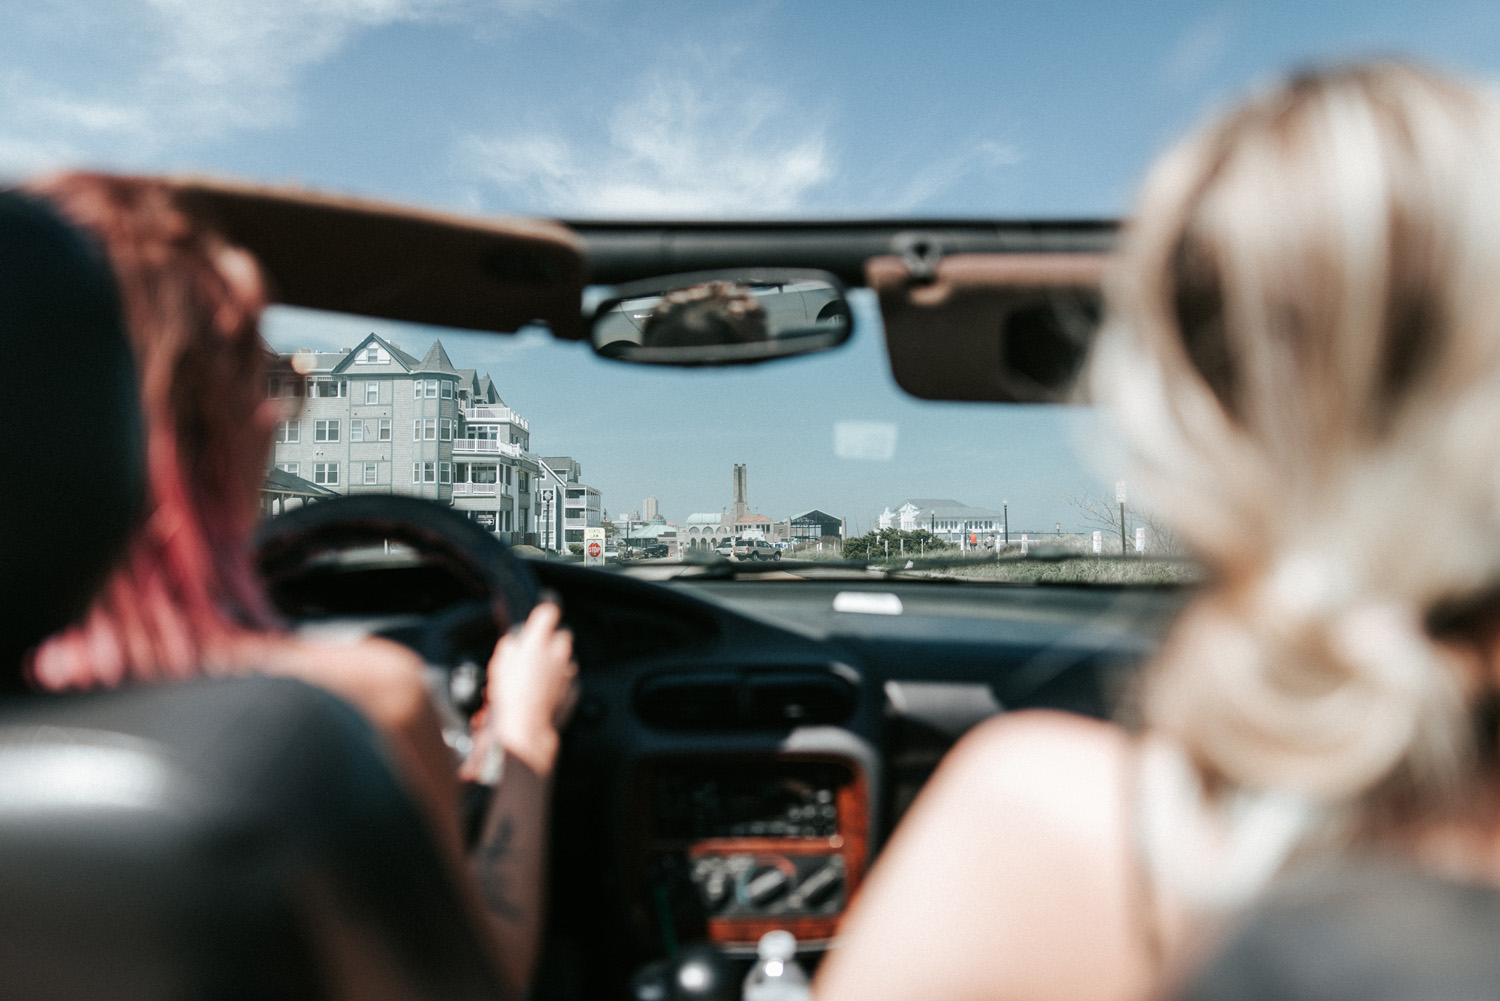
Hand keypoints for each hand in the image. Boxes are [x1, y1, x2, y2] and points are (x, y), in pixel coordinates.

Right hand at [462, 601, 576, 778]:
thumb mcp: (499, 663)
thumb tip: (516, 642)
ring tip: (535, 678)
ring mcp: (568, 672)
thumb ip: (512, 646)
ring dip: (554, 664)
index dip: (545, 607)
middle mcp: (558, 652)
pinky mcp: (573, 690)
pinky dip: (558, 684)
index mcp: (537, 640)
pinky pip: (568, 680)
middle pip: (561, 635)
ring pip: (564, 659)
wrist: (523, 729)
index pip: (549, 609)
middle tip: (533, 653)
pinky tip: (543, 693)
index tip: (543, 608)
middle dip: (550, 641)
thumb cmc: (507, 697)